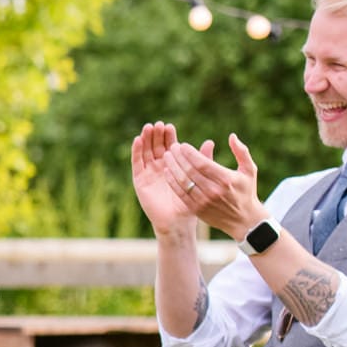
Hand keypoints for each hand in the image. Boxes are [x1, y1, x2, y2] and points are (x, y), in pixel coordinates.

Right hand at [129, 122, 202, 241]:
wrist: (178, 222)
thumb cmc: (190, 203)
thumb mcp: (198, 179)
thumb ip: (202, 160)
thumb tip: (210, 141)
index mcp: (173, 166)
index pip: (169, 146)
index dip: (169, 136)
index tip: (170, 126)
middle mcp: (159, 168)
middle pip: (155, 147)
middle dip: (156, 135)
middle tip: (159, 124)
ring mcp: (148, 174)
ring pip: (145, 152)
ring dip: (146, 139)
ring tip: (148, 127)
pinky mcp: (140, 181)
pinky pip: (137, 164)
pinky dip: (136, 151)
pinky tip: (138, 140)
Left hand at [160, 134, 266, 240]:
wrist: (244, 220)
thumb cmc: (246, 191)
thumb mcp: (250, 170)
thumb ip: (241, 152)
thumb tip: (232, 136)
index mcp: (226, 179)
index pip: (203, 163)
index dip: (190, 153)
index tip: (183, 145)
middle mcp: (213, 190)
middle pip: (190, 171)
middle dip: (178, 157)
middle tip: (172, 147)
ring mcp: (203, 201)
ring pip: (183, 182)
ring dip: (172, 167)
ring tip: (166, 156)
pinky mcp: (196, 209)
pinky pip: (180, 193)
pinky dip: (172, 182)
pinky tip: (167, 172)